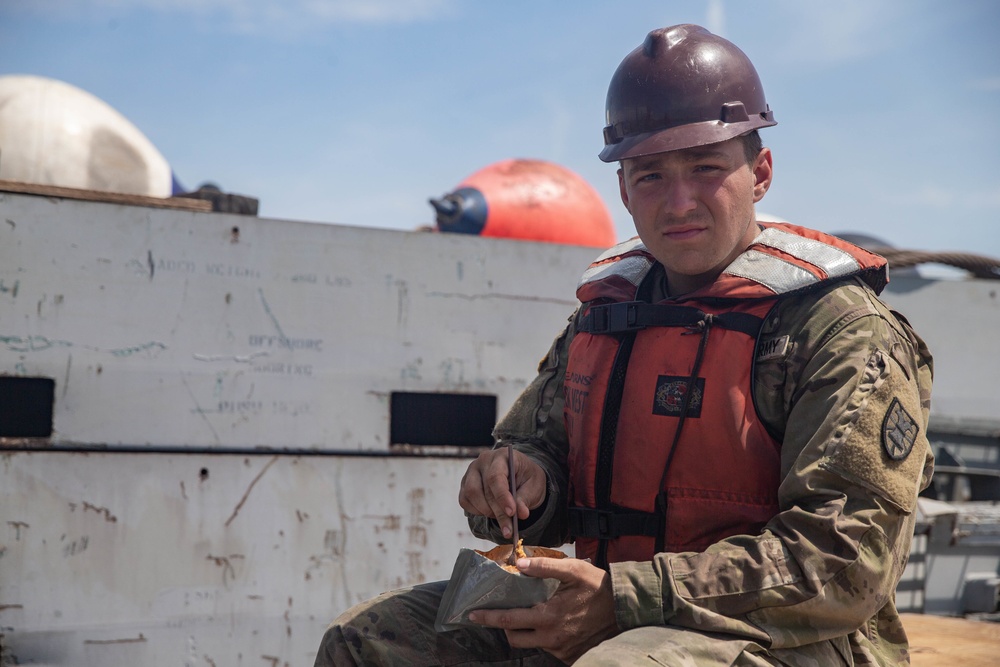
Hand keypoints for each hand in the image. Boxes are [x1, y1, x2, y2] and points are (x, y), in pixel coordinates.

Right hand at [458, 447, 547, 538]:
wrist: (519, 476)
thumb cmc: (527, 478)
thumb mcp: (534, 487)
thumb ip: (526, 498)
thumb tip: (521, 513)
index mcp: (503, 455)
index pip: (496, 476)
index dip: (502, 496)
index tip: (512, 513)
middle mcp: (483, 461)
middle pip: (485, 489)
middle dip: (498, 512)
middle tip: (509, 529)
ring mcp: (472, 472)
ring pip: (471, 494)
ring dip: (487, 511)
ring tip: (502, 519)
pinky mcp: (465, 484)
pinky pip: (465, 500)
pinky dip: (477, 511)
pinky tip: (491, 512)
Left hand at [468, 556, 618, 663]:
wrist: (624, 608)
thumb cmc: (598, 586)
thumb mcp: (573, 570)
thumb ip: (544, 567)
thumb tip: (520, 563)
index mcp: (549, 616)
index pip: (509, 620)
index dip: (487, 617)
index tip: (472, 614)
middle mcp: (552, 637)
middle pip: (514, 638)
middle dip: (505, 625)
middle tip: (505, 611)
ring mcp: (561, 649)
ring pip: (530, 644)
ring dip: (524, 631)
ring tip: (530, 614)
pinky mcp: (570, 656)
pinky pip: (546, 650)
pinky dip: (542, 638)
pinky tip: (549, 624)